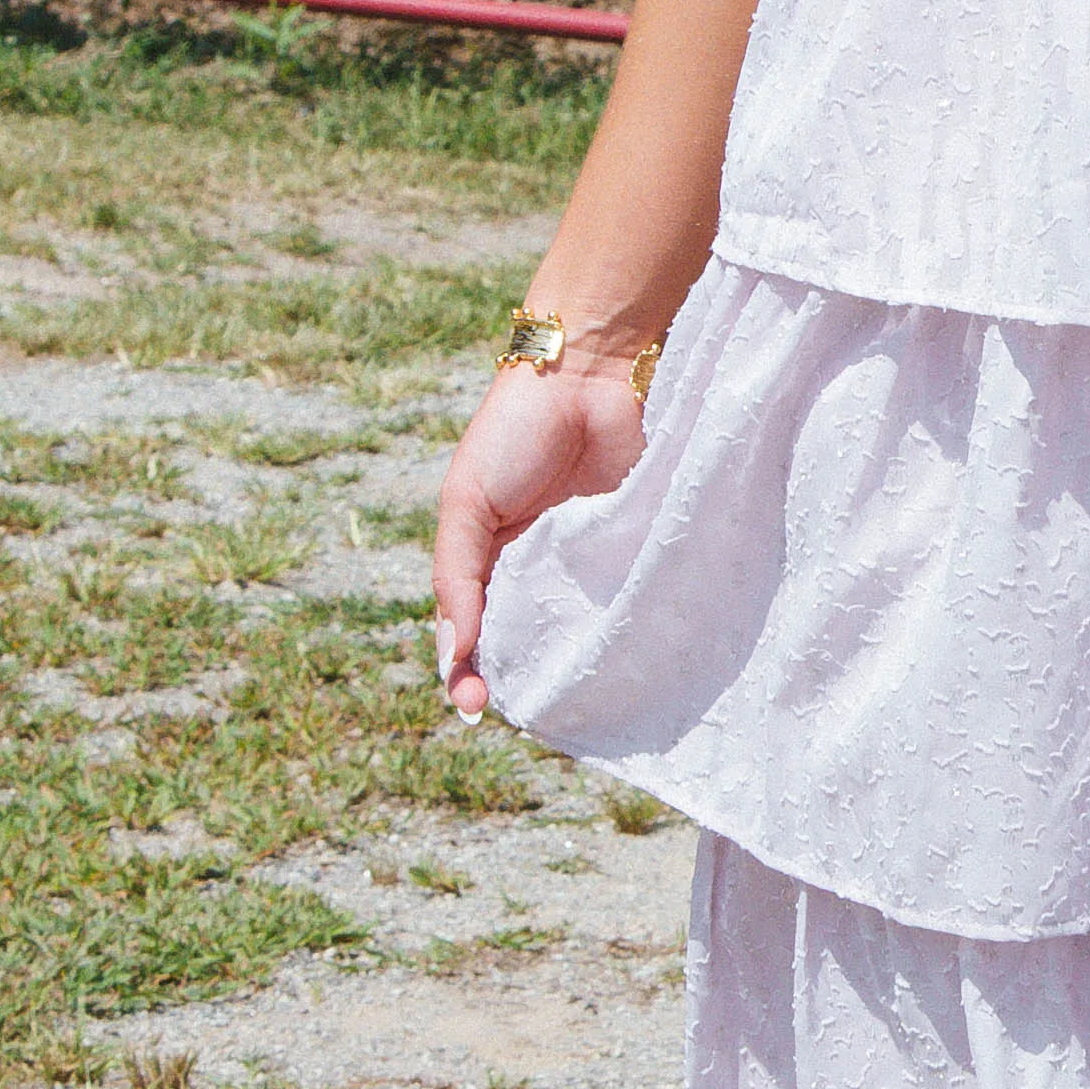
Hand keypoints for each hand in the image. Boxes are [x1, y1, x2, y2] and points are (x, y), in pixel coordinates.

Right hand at [432, 355, 648, 722]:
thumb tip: (454, 652)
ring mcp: (589, 562)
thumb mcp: (467, 504)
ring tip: (572, 700)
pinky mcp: (635, 548)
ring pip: (578, 629)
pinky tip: (616, 659)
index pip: (474, 630)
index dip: (467, 670)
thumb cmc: (515, 431)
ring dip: (573, 664)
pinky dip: (620, 629)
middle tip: (526, 715)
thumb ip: (457, 577)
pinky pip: (626, 600)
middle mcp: (538, 567)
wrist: (591, 372)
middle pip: (528, 639)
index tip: (473, 706)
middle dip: (524, 678)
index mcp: (489, 558)